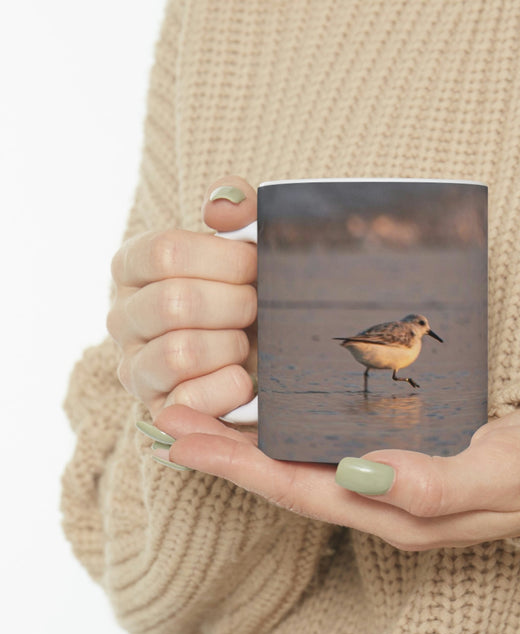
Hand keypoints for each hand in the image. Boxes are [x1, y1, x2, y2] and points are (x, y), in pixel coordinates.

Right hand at [107, 176, 257, 418]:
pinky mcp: (158, 410)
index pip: (165, 252)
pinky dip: (229, 387)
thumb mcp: (251, 243)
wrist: (269, 351)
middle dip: (235, 305)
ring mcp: (135, 367)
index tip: (255, 266)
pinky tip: (245, 377)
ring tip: (246, 342)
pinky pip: (188, 401)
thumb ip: (240, 209)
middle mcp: (123, 316)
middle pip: (174, 303)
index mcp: (135, 267)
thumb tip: (220, 208)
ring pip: (179, 352)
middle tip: (257, 307)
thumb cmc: (253, 289)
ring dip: (231, 345)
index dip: (225, 260)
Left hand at [150, 404, 519, 549]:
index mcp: (396, 510)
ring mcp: (387, 478)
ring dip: (249, 440)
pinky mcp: (399, 453)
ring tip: (201, 411)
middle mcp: (380, 498)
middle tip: (168, 418)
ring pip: (302, 463)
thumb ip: (435, 483)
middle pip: (286, 478)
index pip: (299, 490)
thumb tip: (362, 474)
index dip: (238, 467)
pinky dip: (290, 428)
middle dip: (225, 452)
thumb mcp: (500, 474)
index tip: (182, 439)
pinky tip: (272, 407)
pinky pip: (329, 445)